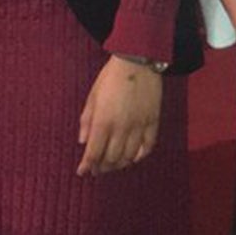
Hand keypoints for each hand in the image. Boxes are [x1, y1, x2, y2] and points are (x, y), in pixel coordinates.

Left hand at [76, 57, 163, 174]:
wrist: (138, 62)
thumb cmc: (111, 77)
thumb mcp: (92, 96)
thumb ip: (87, 121)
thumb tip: (83, 141)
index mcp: (103, 121)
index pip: (94, 152)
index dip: (87, 165)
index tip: (82, 172)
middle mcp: (122, 127)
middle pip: (111, 158)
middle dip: (102, 167)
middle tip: (97, 169)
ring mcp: (139, 126)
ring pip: (129, 156)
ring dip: (119, 164)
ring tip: (113, 165)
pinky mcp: (153, 122)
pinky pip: (148, 146)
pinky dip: (139, 156)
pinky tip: (133, 158)